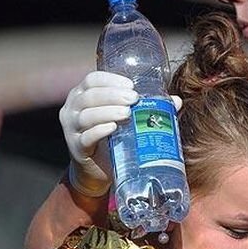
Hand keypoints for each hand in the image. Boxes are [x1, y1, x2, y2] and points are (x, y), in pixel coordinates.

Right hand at [59, 71, 182, 196]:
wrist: (99, 168)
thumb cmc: (114, 136)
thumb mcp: (127, 119)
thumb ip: (147, 107)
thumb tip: (176, 101)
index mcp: (84, 94)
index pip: (93, 80)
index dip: (111, 80)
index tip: (131, 85)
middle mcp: (73, 108)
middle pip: (90, 95)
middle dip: (113, 95)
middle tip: (134, 99)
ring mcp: (72, 128)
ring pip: (86, 115)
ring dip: (107, 112)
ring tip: (127, 113)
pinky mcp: (76, 148)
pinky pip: (85, 137)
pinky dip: (98, 131)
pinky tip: (112, 128)